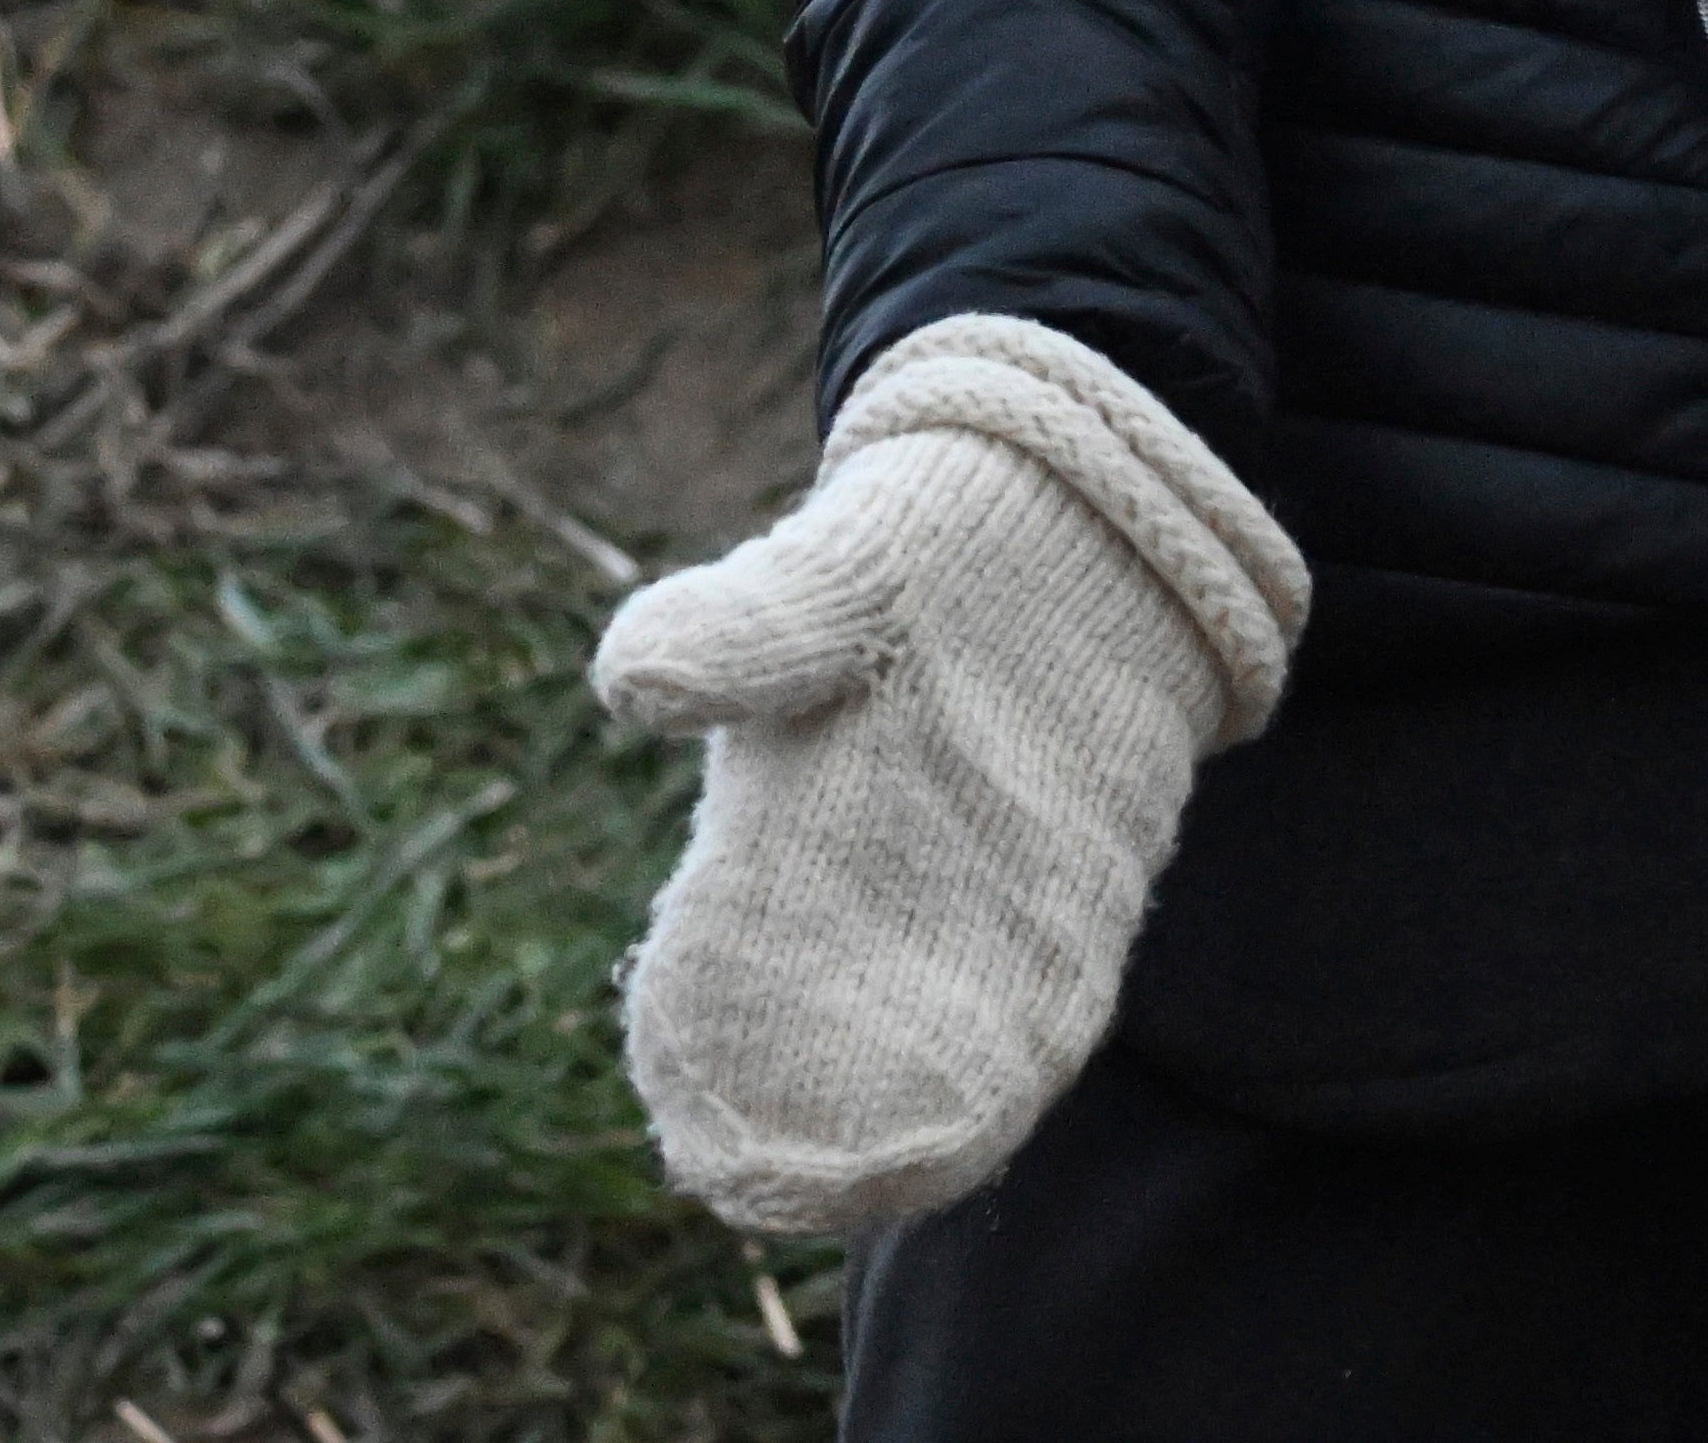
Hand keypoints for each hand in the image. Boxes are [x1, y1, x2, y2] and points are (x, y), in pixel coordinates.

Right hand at [592, 315, 1305, 1233]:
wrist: (1075, 516)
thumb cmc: (923, 536)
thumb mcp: (832, 571)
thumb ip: (739, 631)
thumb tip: (631, 678)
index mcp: (787, 816)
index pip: (720, 963)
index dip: (702, 1044)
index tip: (691, 1120)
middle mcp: (873, 876)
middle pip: (824, 1026)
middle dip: (809, 1112)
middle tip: (799, 1190)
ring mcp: (976, 889)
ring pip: (931, 1032)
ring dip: (912, 1110)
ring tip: (898, 1178)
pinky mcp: (1076, 889)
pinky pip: (1042, 998)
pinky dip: (1018, 1059)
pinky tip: (1003, 1109)